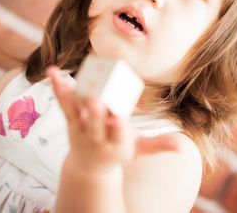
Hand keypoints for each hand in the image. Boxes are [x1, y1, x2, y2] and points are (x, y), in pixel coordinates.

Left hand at [47, 66, 178, 173]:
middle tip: (95, 101)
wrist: (91, 165)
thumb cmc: (118, 153)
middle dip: (95, 112)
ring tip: (62, 80)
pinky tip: (52, 72)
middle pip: (95, 123)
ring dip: (70, 96)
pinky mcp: (71, 119)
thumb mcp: (140, 151)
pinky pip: (64, 103)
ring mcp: (81, 127)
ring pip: (75, 111)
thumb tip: (184, 148)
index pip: (118, 136)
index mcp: (116, 143)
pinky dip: (59, 87)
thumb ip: (160, 145)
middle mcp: (96, 135)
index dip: (118, 128)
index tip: (118, 121)